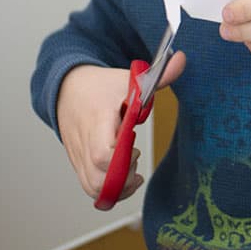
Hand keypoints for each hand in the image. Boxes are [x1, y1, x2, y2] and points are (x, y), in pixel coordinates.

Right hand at [56, 52, 184, 200]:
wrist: (68, 88)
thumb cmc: (100, 86)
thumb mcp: (129, 78)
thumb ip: (159, 76)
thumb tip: (182, 60)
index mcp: (97, 119)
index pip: (102, 154)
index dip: (122, 160)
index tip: (135, 149)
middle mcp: (84, 141)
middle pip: (97, 179)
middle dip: (123, 179)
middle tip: (135, 160)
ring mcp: (78, 155)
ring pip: (92, 188)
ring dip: (117, 188)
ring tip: (131, 171)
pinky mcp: (77, 163)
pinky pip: (89, 187)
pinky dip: (108, 189)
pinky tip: (124, 177)